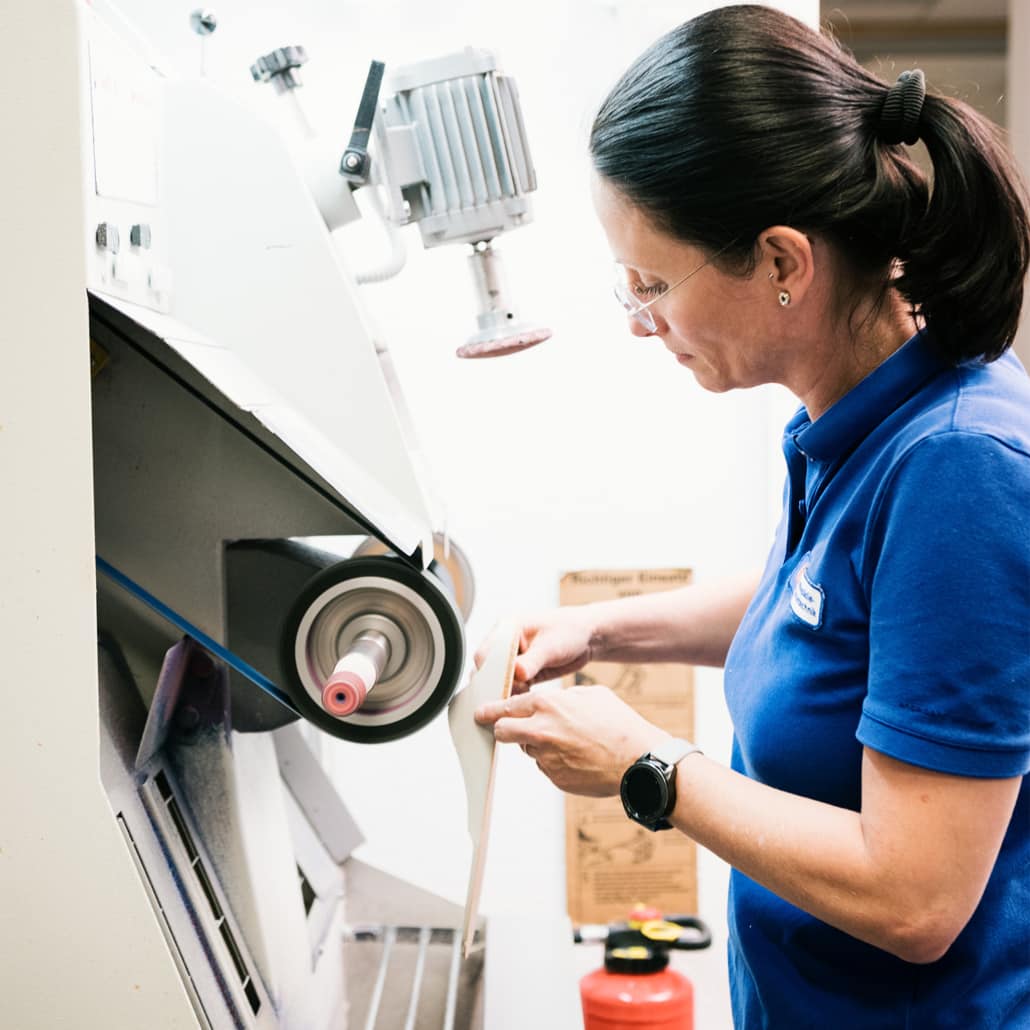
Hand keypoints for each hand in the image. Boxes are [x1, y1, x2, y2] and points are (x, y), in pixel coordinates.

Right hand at [474, 607, 597, 693]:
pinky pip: (512, 687)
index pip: (485, 654)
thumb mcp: (550, 645)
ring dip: (507, 691)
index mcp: (507, 628)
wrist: (588, 637)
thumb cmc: (570, 630)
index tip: (500, 687)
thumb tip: (516, 673)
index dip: (489, 672)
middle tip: (508, 696)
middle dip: (497, 684)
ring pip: (500, 680)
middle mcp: (506, 643)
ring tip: (520, 695)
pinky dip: (517, 694)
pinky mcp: (523, 672)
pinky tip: (526, 696)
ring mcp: (514, 658)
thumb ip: (532, 660)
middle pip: (489, 669)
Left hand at [474, 684, 669, 796]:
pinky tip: (576, 755)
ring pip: (526, 749)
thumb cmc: (618, 724)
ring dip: (535, 744)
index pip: (505, 707)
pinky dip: (553, 760)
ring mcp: (546, 757)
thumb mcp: (589, 695)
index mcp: (547, 704)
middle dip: (502, 728)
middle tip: (509, 727)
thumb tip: (549, 702)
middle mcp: (541, 730)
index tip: (480, 712)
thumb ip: (561, 698)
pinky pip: (545, 766)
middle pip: (501, 731)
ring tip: (566, 740)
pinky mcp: (554, 777)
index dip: (490, 709)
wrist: (638, 759)